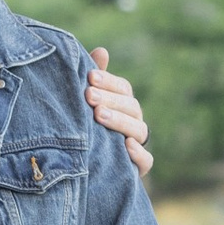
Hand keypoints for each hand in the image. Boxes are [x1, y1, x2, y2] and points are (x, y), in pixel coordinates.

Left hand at [86, 46, 151, 176]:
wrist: (76, 173)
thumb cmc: (81, 129)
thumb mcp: (83, 104)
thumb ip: (93, 80)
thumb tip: (102, 50)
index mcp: (123, 105)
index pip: (123, 88)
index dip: (108, 81)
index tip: (89, 76)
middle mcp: (133, 124)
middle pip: (131, 107)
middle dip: (110, 99)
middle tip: (88, 95)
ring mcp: (136, 147)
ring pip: (139, 130)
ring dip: (120, 121)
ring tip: (99, 115)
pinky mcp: (136, 170)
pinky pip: (146, 162)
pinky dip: (139, 154)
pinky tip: (126, 145)